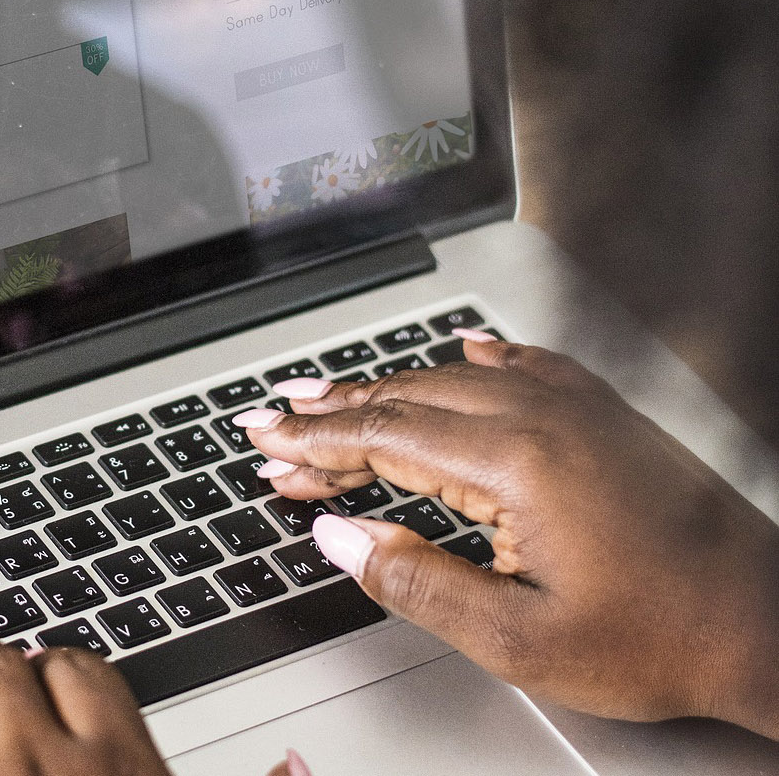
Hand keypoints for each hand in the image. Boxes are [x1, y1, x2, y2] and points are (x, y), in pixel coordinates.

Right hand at [237, 337, 778, 737]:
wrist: (768, 625)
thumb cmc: (661, 637)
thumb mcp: (520, 641)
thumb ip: (417, 583)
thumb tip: (340, 538)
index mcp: (515, 462)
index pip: (383, 436)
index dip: (313, 442)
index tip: (265, 443)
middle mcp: (542, 415)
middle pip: (406, 399)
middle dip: (331, 414)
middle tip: (274, 425)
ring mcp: (577, 407)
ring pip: (454, 380)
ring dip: (385, 392)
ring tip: (332, 401)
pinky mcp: (605, 415)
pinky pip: (524, 368)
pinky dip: (474, 363)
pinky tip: (461, 352)